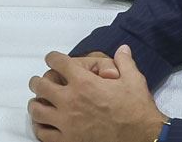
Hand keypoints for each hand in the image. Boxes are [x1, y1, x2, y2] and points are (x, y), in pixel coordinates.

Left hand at [28, 46, 166, 141]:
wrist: (144, 138)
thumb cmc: (138, 110)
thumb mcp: (134, 81)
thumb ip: (125, 62)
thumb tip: (123, 48)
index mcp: (84, 82)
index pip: (56, 62)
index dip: (53, 58)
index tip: (53, 60)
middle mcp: (71, 100)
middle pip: (40, 84)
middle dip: (38, 81)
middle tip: (40, 82)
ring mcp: (67, 122)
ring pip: (37, 109)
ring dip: (36, 104)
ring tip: (40, 103)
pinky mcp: (68, 141)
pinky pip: (44, 133)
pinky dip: (41, 127)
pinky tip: (44, 124)